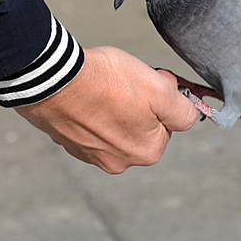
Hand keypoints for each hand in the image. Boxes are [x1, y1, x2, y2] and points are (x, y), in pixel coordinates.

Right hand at [14, 46, 197, 173]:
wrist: (54, 79)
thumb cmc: (107, 81)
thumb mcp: (160, 89)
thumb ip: (182, 108)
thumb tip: (186, 113)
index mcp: (147, 151)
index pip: (169, 122)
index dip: (161, 97)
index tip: (149, 81)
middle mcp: (120, 161)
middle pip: (142, 127)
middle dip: (138, 106)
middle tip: (123, 83)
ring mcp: (92, 155)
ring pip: (115, 126)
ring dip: (113, 108)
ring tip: (101, 88)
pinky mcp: (69, 144)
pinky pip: (89, 126)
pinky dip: (90, 112)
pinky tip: (84, 96)